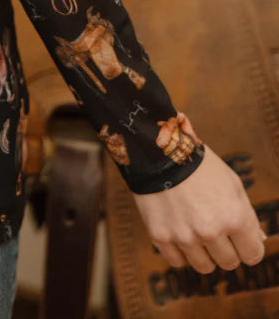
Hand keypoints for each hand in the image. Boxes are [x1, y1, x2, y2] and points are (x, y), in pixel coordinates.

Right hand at [130, 142, 266, 273]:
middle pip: (229, 263)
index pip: (253, 255)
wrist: (158, 150)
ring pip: (204, 267)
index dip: (248, 246)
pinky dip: (180, 251)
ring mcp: (184, 237)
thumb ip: (248, 216)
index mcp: (234, 217)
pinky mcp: (161, 237)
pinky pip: (178, 262)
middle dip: (226, 249)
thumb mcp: (232, 183)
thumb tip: (258, 241)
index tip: (240, 239)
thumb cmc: (200, 166)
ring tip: (195, 229)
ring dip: (204, 252)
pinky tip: (179, 231)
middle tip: (215, 229)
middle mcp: (210, 231)